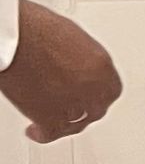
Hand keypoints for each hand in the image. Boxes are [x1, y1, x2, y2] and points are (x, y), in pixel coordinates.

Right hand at [0, 1, 121, 142]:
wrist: (15, 38)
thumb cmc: (35, 29)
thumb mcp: (72, 38)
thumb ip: (80, 58)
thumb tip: (74, 65)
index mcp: (101, 65)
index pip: (111, 89)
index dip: (99, 94)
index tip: (90, 95)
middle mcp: (92, 87)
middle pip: (97, 108)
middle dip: (84, 109)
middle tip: (72, 108)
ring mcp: (73, 104)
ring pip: (76, 123)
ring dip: (66, 123)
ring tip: (54, 121)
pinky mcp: (50, 118)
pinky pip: (52, 133)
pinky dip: (44, 134)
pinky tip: (36, 131)